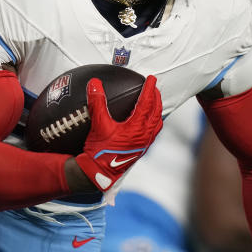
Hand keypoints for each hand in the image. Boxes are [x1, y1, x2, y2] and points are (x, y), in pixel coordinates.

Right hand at [74, 75, 162, 190]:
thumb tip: (94, 84)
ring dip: (157, 110)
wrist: (98, 172)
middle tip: (154, 88)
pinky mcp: (140, 150)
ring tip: (155, 103)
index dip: (149, 89)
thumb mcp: (98, 124)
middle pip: (156, 112)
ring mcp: (144, 144)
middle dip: (156, 98)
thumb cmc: (99, 152)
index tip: (151, 79)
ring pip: (157, 123)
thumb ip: (97, 102)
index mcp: (136, 128)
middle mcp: (144, 135)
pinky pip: (153, 132)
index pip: (147, 103)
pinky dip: (153, 122)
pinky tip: (147, 122)